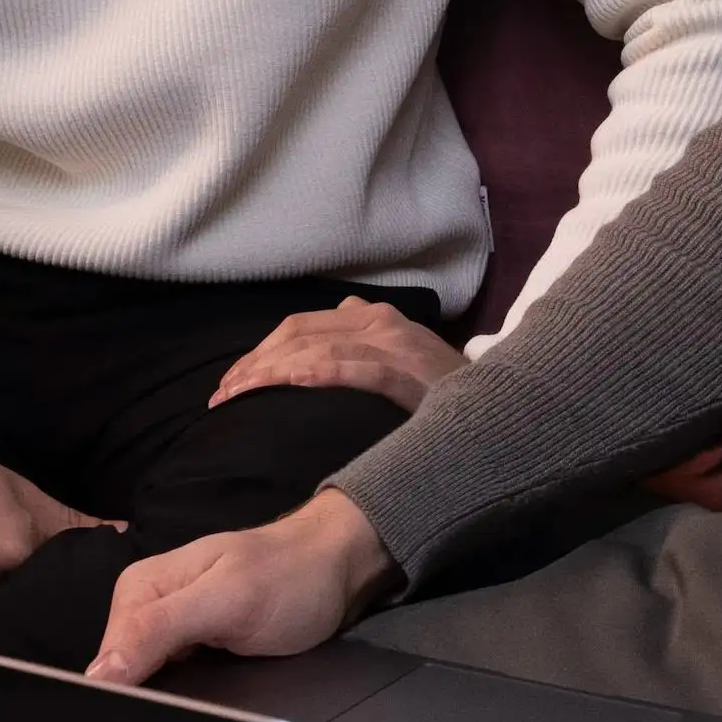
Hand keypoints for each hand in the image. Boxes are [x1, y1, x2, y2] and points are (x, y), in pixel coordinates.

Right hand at [87, 491, 395, 683]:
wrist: (335, 568)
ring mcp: (169, 627)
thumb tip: (100, 671)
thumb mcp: (226, 600)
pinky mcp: (191, 646)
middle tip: (190, 694)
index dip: (120, 690)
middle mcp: (147, 605)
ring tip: (197, 692)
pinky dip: (179, 691)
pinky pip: (169, 679)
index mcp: (140, 587)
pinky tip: (197, 695)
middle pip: (121, 671)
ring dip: (161, 694)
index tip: (144, 713)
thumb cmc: (289, 576)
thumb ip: (160, 628)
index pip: (107, 658)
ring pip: (144, 679)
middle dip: (142, 693)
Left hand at [209, 296, 466, 410]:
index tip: (230, 384)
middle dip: (253, 364)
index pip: (299, 326)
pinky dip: (318, 371)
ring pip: (316, 348)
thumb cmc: (441, 390)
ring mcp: (393, 345)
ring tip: (238, 396)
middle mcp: (377, 321)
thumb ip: (358, 348)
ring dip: (270, 371)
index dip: (259, 353)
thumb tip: (316, 347)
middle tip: (221, 397)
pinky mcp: (407, 373)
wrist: (500, 404)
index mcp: (370, 317)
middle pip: (297, 334)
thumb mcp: (397, 358)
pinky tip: (290, 382)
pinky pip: (353, 368)